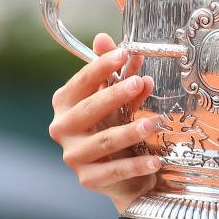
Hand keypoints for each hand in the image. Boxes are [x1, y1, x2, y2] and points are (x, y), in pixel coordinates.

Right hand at [49, 33, 160, 211]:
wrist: (123, 173)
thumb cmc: (116, 126)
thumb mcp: (118, 98)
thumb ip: (116, 72)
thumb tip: (105, 39)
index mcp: (65, 103)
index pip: (81, 82)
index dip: (101, 66)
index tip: (123, 53)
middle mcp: (62, 128)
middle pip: (88, 109)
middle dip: (114, 95)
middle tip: (138, 83)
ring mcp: (74, 155)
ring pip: (103, 141)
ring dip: (130, 131)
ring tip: (154, 123)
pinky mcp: (88, 179)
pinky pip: (114, 170)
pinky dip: (137, 165)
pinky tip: (155, 160)